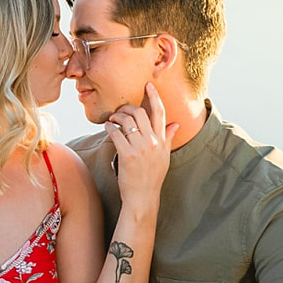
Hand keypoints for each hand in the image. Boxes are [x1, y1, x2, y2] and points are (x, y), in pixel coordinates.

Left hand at [105, 82, 176, 206]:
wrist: (143, 196)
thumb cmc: (152, 176)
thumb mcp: (164, 157)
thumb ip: (167, 138)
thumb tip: (175, 124)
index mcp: (162, 140)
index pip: (160, 113)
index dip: (154, 96)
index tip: (148, 85)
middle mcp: (153, 142)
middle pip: (140, 113)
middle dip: (127, 107)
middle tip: (120, 109)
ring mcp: (140, 148)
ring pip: (127, 121)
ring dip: (116, 116)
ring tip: (112, 119)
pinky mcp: (127, 154)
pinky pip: (116, 133)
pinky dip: (110, 127)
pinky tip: (107, 127)